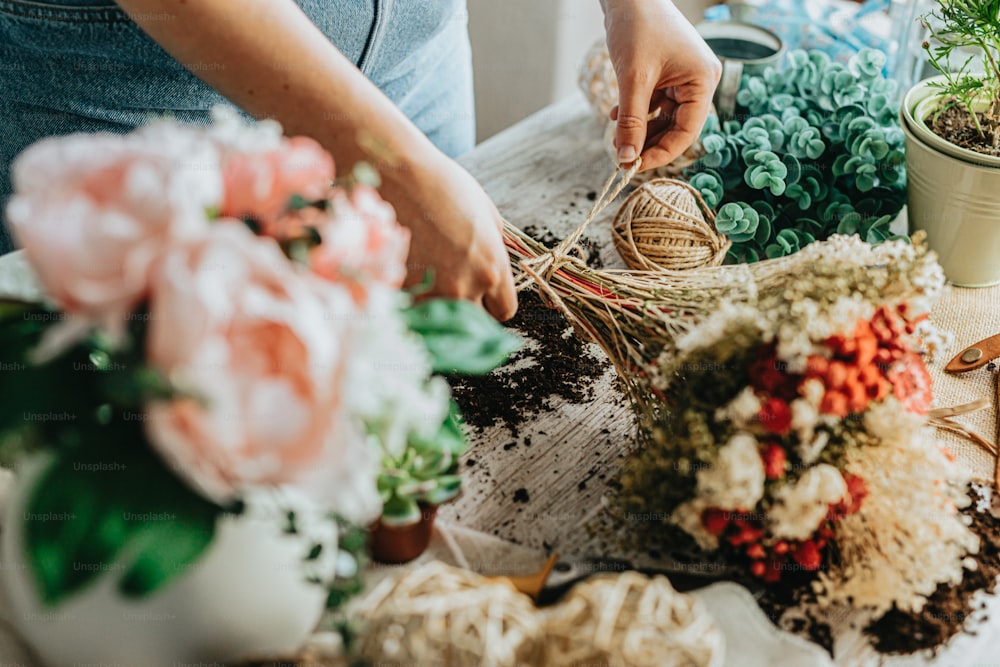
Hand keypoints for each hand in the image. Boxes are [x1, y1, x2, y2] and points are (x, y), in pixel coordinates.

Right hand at [380, 152, 517, 321]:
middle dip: (466, 306)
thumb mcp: (486, 214)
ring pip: (440, 319)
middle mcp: (464, 287)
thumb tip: (497, 269)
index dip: (493, 302)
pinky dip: (410, 300)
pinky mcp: (398, 294)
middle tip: (449, 281)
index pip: (504, 310)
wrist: (393, 174)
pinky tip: (404, 274)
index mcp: (491, 268)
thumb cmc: (439, 185)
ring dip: (436, 304)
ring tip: (424, 273)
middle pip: (473, 321)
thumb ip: (495, 250)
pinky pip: (412, 312)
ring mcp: (428, 293)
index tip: (482, 293)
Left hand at [602, 0, 721, 170]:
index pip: (687, 132)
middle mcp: (699, 81)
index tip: (634, 167)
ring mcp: (684, 77)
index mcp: (703, 81)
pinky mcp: (668, 74)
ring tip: (616, 137)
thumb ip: (631, 121)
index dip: (661, 153)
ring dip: (640, 129)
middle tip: (622, 157)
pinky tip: (617, 116)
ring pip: (664, 118)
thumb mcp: (633, 79)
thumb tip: (626, 157)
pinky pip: (656, 104)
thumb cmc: (637, 27)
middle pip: (677, 127)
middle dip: (648, 142)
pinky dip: (637, 113)